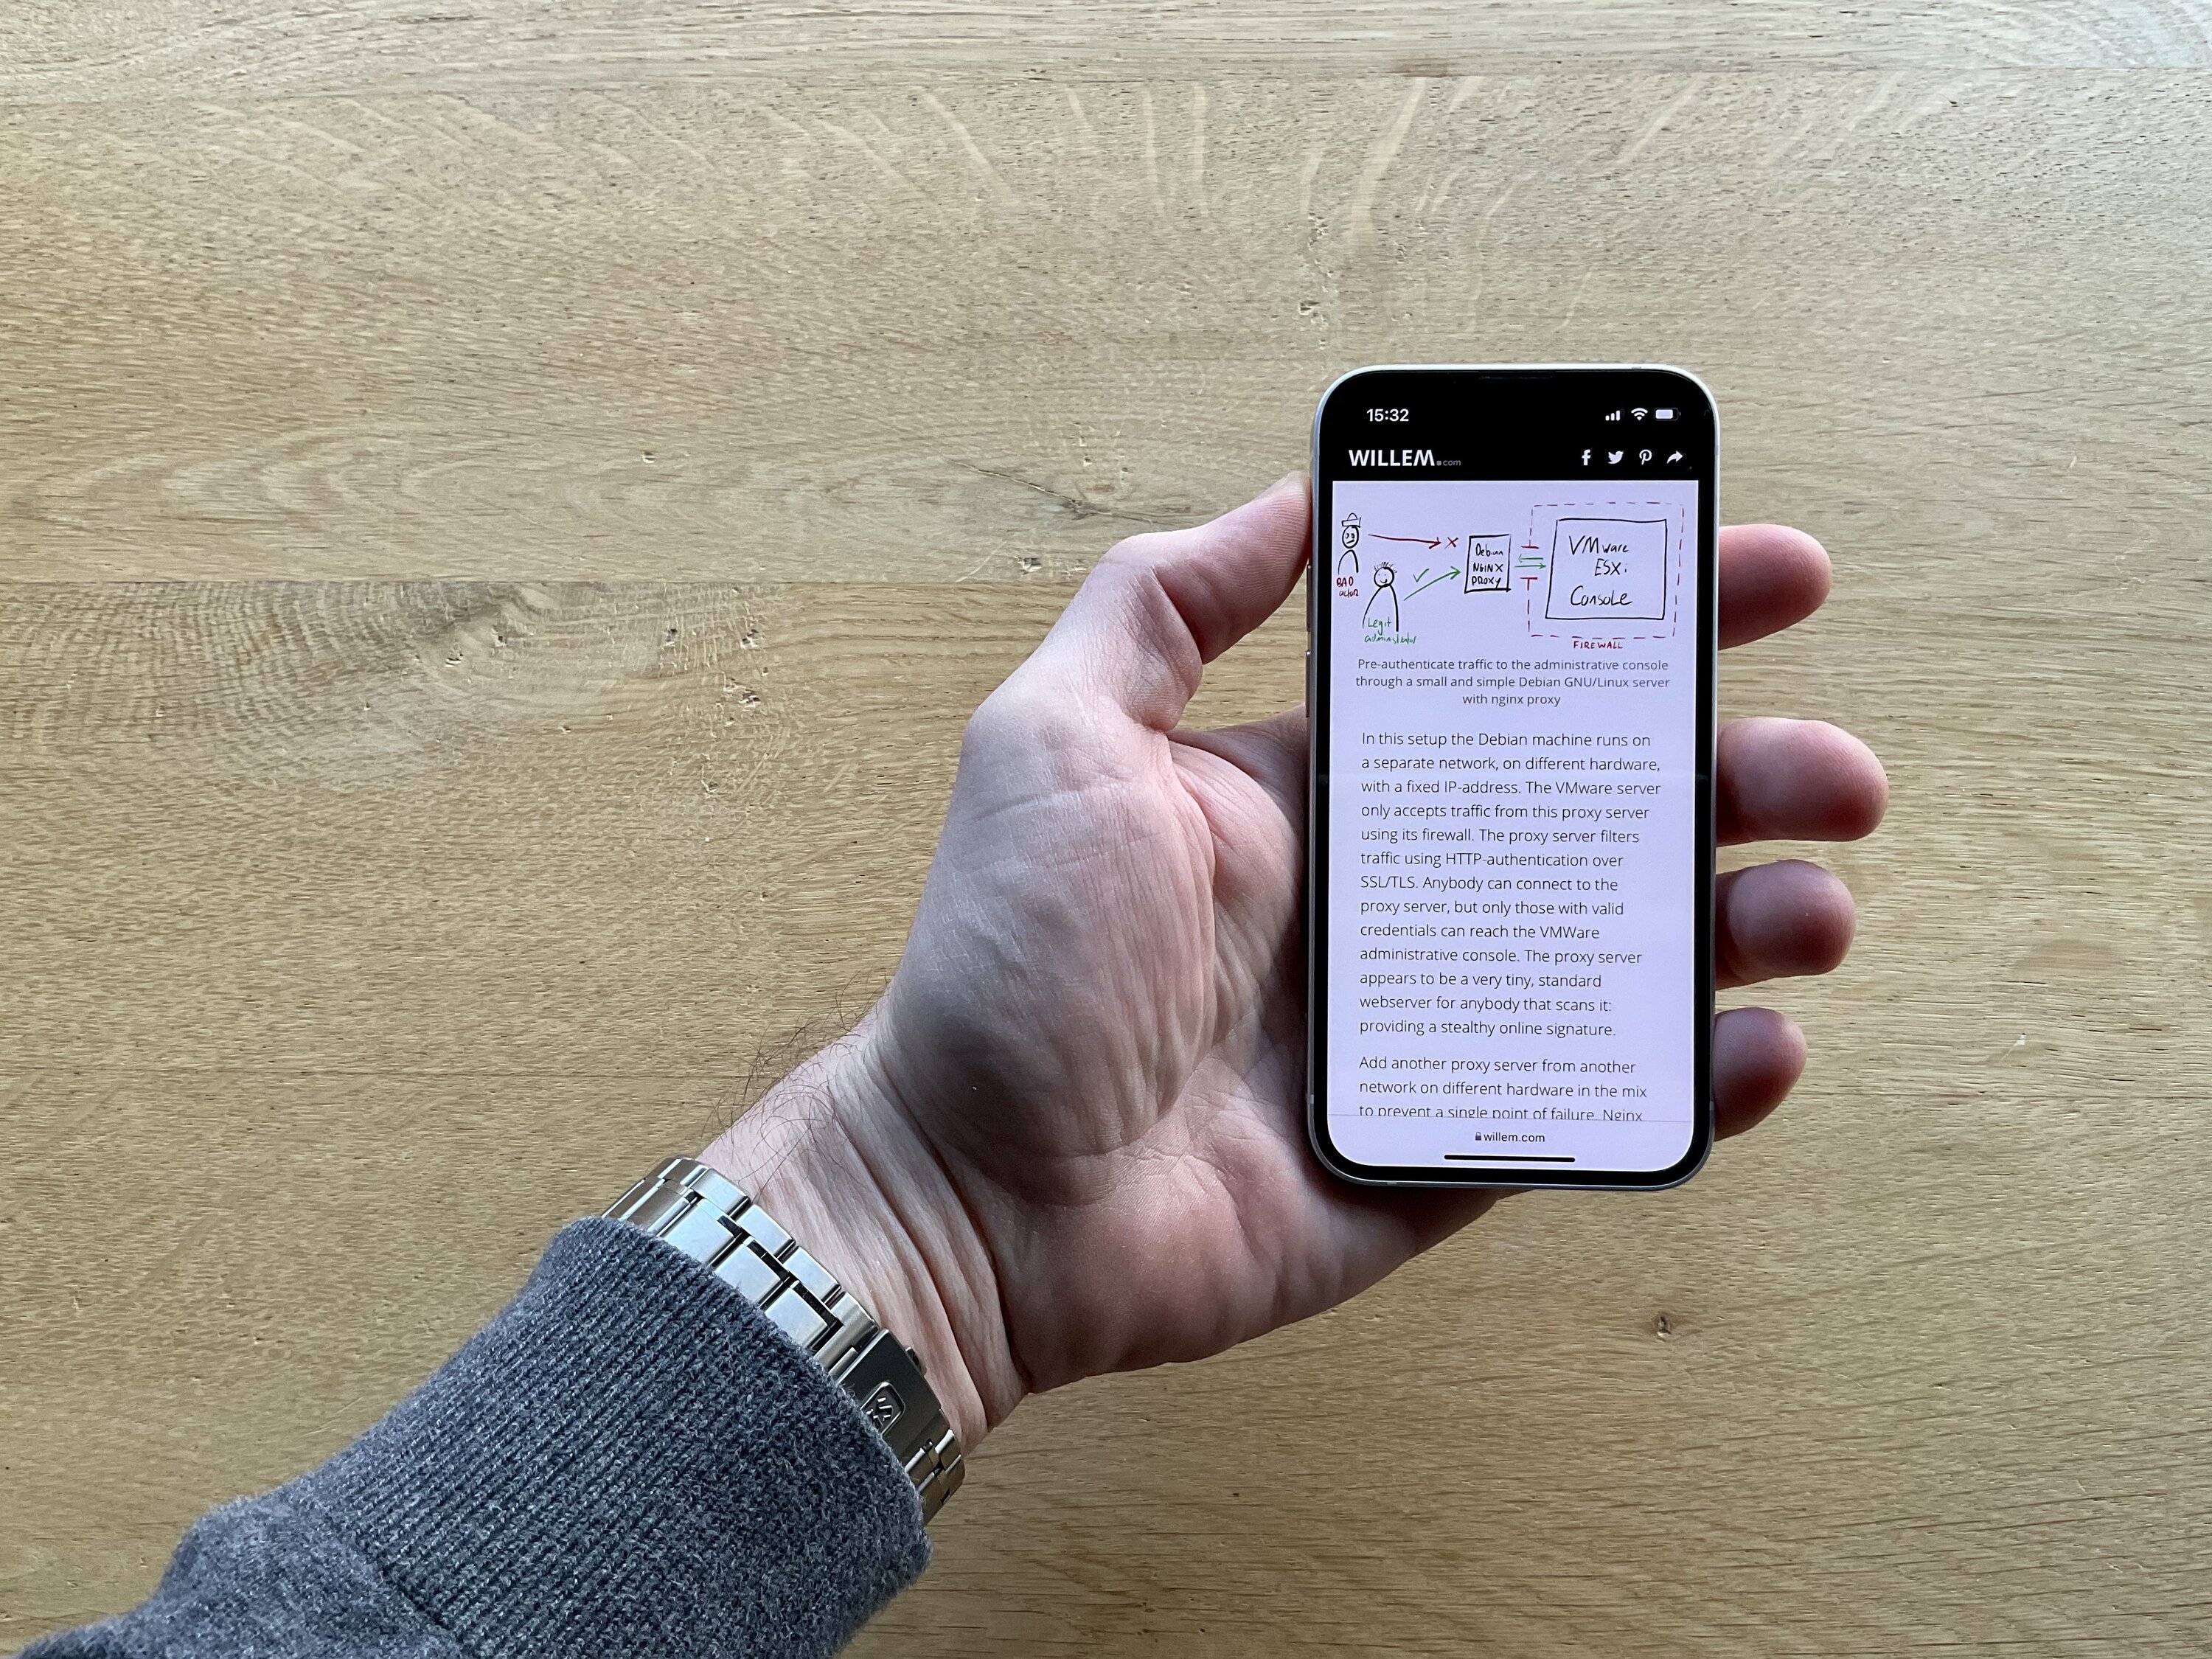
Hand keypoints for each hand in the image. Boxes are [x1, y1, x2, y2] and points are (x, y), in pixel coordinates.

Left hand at [704, 476, 1886, 1446]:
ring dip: (1749, 919)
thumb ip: (1167, 601)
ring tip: (1813, 906)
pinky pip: (1597, 1105)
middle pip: (1610, 813)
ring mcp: (1432, 1022)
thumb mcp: (1059, 734)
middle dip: (1742, 776)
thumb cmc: (1007, 962)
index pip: (1516, 681)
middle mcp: (1396, 891)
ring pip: (1630, 954)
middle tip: (1834, 771)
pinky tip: (1750, 1044)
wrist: (975, 1195)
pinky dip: (1692, 1079)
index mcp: (1327, 786)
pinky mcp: (1446, 1144)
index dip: (1640, 624)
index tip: (1755, 582)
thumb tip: (1296, 492)